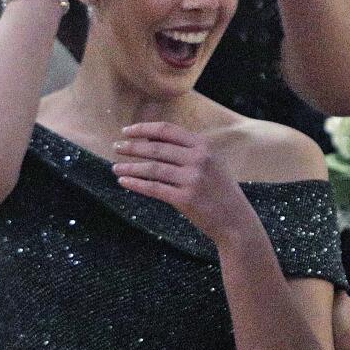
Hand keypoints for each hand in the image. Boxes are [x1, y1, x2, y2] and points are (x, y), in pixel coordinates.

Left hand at [112, 122, 254, 245]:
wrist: (235, 220)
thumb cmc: (220, 190)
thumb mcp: (211, 162)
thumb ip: (187, 150)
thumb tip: (150, 140)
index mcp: (203, 146)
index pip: (167, 130)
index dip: (144, 129)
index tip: (127, 130)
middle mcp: (198, 159)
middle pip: (156, 148)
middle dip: (132, 147)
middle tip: (116, 147)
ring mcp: (192, 179)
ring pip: (152, 169)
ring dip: (130, 167)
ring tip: (115, 167)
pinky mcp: (185, 199)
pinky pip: (154, 189)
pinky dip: (136, 184)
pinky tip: (124, 182)